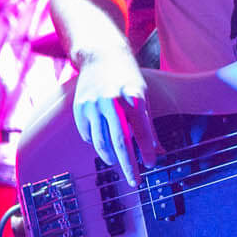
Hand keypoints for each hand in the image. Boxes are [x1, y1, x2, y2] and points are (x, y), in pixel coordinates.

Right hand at [71, 48, 156, 185]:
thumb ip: (147, 123)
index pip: (142, 132)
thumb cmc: (126, 76)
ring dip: (110, 156)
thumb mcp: (143, 95)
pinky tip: (102, 142)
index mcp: (132, 98)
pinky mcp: (79, 108)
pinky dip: (96, 142)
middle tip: (135, 181)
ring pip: (101, 142)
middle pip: (120, 142)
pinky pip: (88, 134)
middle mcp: (111, 102)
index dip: (147, 151)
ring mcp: (92, 105)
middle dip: (129, 165)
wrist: (100, 55)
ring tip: (116, 161)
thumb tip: (157, 150)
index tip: (151, 165)